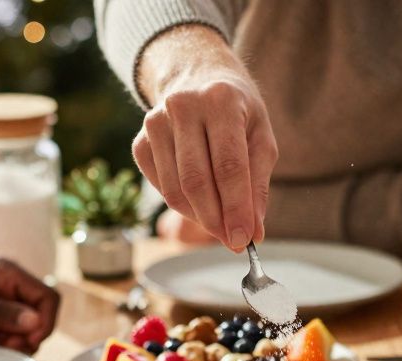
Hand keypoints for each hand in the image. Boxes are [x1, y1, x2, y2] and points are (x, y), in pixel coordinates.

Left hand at [0, 258, 59, 353]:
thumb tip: (34, 321)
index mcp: (7, 273)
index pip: (47, 296)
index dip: (46, 319)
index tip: (29, 339)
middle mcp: (13, 291)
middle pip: (45, 316)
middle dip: (35, 336)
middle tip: (11, 347)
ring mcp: (7, 311)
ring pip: (35, 333)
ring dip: (25, 346)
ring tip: (1, 349)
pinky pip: (19, 343)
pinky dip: (14, 352)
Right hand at [132, 24, 277, 251]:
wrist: (196, 77)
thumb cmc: (237, 111)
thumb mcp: (260, 136)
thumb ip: (258, 184)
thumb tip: (253, 231)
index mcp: (220, 101)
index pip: (228, 166)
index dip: (236, 208)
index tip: (244, 239)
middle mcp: (183, 106)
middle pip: (197, 181)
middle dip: (216, 220)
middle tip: (233, 241)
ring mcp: (155, 122)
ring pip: (175, 190)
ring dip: (200, 218)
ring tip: (221, 225)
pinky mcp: (140, 141)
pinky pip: (160, 187)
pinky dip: (182, 206)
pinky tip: (199, 205)